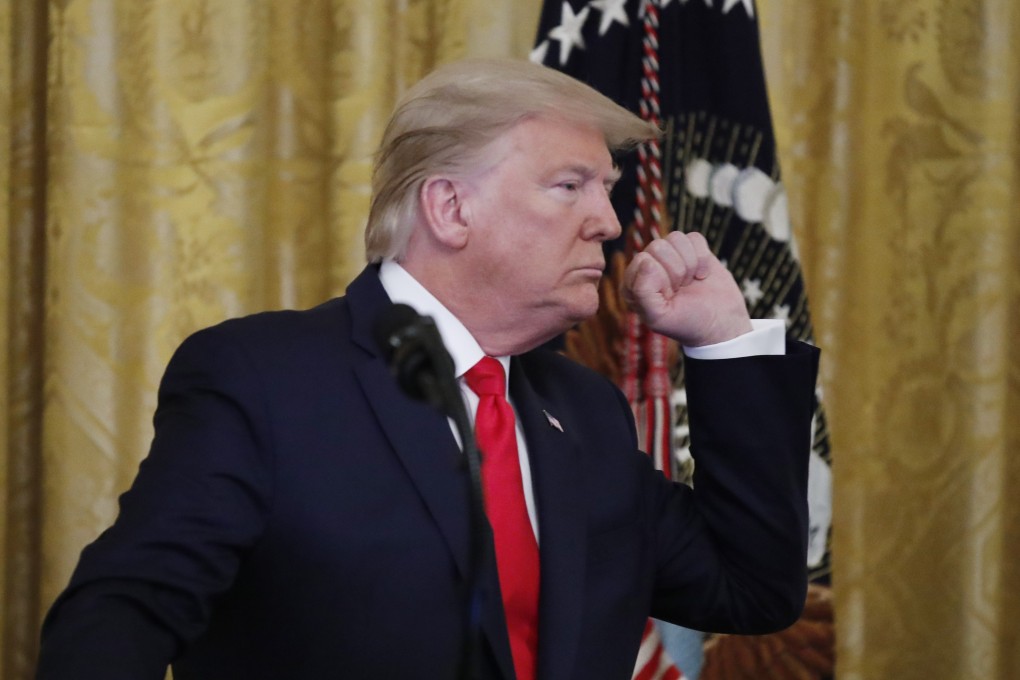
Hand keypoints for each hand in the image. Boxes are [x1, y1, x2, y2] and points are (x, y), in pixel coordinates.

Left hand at [622, 231, 751, 346]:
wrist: (720, 323)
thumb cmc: (687, 323)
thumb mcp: (658, 317)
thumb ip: (642, 291)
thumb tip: (647, 260)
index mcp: (632, 283)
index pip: (642, 261)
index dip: (661, 279)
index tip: (669, 297)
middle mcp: (648, 266)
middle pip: (658, 246)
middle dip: (676, 271)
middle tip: (681, 290)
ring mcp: (669, 257)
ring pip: (676, 238)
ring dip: (690, 264)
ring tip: (689, 282)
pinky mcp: (690, 250)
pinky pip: (694, 237)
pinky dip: (703, 258)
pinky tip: (701, 275)